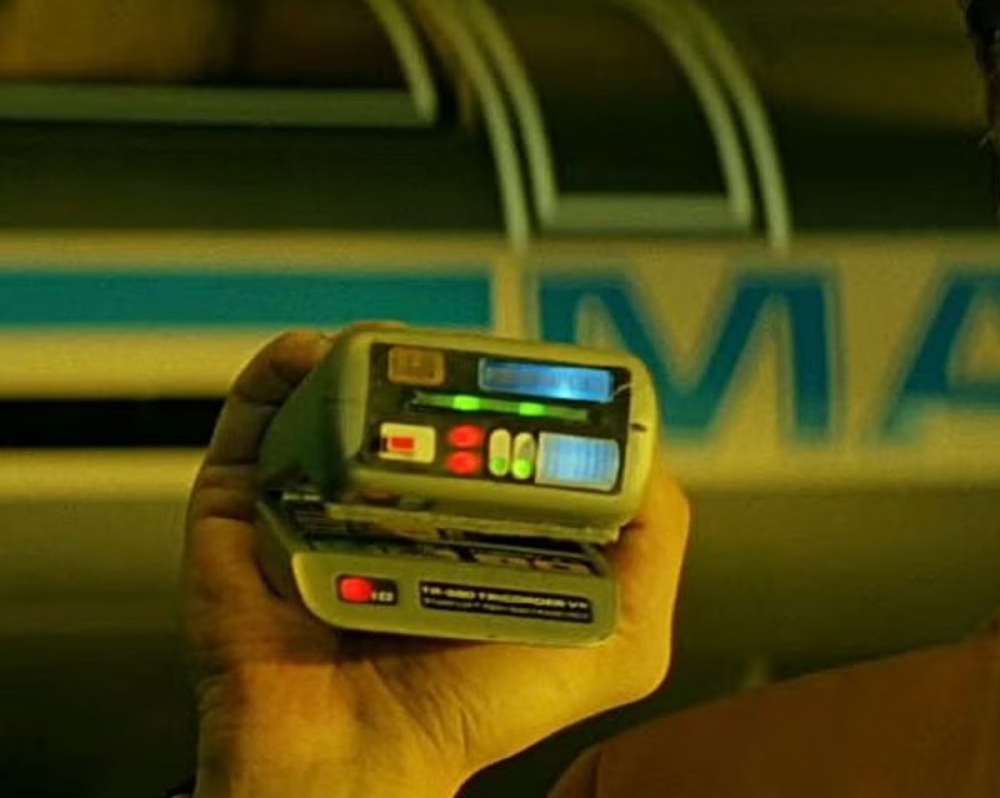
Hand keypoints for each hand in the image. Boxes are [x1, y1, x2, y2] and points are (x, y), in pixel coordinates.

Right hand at [182, 326, 690, 797]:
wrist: (361, 763)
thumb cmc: (477, 716)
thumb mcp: (617, 638)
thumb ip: (651, 548)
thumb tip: (647, 457)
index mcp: (474, 526)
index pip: (496, 432)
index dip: (514, 391)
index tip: (529, 371)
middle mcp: (397, 511)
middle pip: (414, 406)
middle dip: (435, 368)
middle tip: (455, 360)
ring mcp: (316, 506)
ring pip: (331, 401)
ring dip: (357, 359)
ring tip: (386, 348)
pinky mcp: (244, 514)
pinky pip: (252, 428)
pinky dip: (278, 378)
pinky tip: (314, 357)